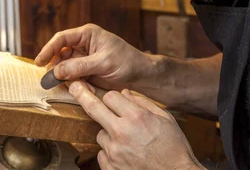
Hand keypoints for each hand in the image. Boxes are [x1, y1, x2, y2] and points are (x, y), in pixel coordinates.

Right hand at [35, 24, 153, 90]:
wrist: (141, 75)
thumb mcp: (103, 62)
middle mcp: (82, 45)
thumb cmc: (127, 61)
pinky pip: (72, 79)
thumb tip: (56, 70)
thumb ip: (79, 66)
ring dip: (68, 79)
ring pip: (64, 69)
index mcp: (87, 34)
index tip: (39, 62)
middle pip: (59, 55)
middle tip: (56, 81)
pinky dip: (76, 85)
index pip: (62, 39)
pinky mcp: (85, 72)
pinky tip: (87, 87)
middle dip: (58, 69)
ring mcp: (83, 59)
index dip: (49, 49)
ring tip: (83, 85)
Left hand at [69, 82, 202, 169]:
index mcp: (136, 117)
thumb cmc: (174, 149)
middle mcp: (121, 133)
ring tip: (128, 140)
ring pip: (100, 134)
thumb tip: (125, 93)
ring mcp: (114, 152)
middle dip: (83, 95)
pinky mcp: (110, 167)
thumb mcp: (166, 119)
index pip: (111, 96)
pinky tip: (126, 154)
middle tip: (75, 87)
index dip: (113, 97)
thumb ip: (143, 103)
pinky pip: (102, 153)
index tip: (114, 99)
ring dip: (109, 133)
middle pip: (93, 108)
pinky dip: (110, 152)